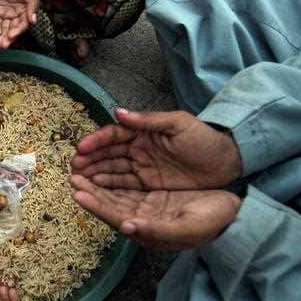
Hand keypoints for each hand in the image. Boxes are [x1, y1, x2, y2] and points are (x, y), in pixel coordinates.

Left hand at [0, 0, 38, 48]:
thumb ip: (32, 4)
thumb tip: (33, 20)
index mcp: (25, 11)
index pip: (22, 25)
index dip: (17, 32)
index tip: (11, 36)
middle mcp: (15, 15)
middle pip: (11, 30)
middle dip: (6, 38)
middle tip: (1, 45)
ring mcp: (4, 14)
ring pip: (2, 29)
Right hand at [71, 108, 241, 190]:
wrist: (228, 162)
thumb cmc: (204, 139)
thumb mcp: (178, 124)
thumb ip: (148, 120)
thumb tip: (118, 112)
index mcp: (144, 132)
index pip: (114, 135)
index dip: (97, 141)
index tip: (81, 148)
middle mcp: (139, 149)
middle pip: (108, 154)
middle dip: (89, 160)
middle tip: (73, 168)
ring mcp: (142, 167)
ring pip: (113, 170)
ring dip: (95, 174)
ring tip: (78, 180)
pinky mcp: (149, 184)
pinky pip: (125, 185)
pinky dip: (109, 186)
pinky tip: (95, 188)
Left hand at [71, 175, 241, 249]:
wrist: (233, 214)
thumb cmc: (212, 222)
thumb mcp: (186, 227)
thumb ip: (155, 230)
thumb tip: (126, 227)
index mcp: (148, 230)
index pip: (115, 217)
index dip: (96, 206)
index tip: (77, 193)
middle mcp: (143, 220)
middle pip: (110, 204)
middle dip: (90, 191)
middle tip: (71, 176)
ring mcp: (148, 208)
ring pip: (117, 194)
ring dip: (99, 183)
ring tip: (80, 170)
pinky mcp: (155, 196)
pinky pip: (129, 186)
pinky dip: (114, 178)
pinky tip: (102, 168)